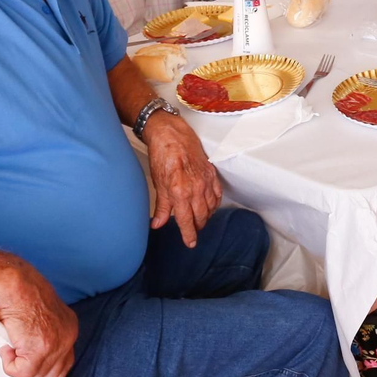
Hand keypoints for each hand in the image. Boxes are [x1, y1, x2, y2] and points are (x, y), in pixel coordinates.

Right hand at [0, 263, 78, 376]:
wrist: (14, 285)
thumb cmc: (19, 294)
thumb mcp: (39, 317)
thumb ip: (41, 337)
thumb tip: (28, 356)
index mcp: (69, 327)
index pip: (66, 361)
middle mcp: (67, 336)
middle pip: (53, 372)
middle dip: (32, 374)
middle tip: (14, 363)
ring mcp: (55, 345)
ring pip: (35, 375)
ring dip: (17, 364)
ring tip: (8, 345)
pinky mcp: (39, 351)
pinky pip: (21, 372)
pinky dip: (9, 364)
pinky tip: (6, 347)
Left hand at [143, 110, 221, 247]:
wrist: (171, 134)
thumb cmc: (163, 155)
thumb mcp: (158, 183)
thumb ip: (161, 206)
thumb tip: (158, 224)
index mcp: (180, 192)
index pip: (186, 221)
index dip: (189, 235)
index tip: (190, 243)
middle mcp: (195, 188)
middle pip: (201, 216)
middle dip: (197, 226)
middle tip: (193, 231)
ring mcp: (206, 180)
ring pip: (211, 207)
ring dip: (206, 216)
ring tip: (200, 220)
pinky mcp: (211, 173)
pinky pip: (217, 194)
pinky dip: (215, 203)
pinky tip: (210, 206)